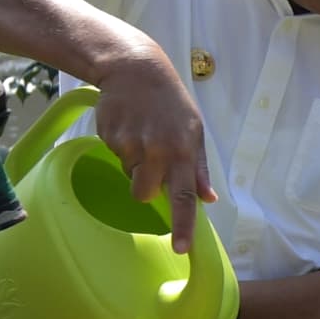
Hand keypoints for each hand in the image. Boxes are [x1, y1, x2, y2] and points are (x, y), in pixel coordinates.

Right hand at [91, 56, 215, 251]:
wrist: (135, 68)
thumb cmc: (170, 102)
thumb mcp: (195, 131)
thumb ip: (199, 168)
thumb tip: (209, 199)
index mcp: (184, 151)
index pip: (184, 198)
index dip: (183, 225)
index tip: (182, 249)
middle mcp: (158, 151)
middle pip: (144, 194)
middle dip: (145, 186)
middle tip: (151, 159)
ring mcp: (132, 144)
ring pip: (128, 175)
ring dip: (133, 164)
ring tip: (141, 136)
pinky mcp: (110, 136)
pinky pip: (115, 155)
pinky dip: (120, 145)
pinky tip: (128, 124)